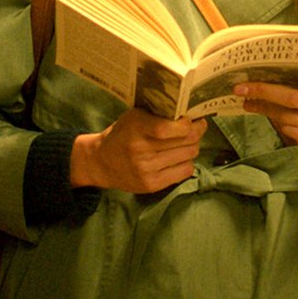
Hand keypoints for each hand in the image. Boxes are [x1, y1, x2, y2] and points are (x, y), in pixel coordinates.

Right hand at [70, 108, 207, 192]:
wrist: (101, 162)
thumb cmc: (122, 133)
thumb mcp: (134, 116)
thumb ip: (158, 113)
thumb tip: (190, 114)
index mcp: (136, 128)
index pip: (167, 128)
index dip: (186, 124)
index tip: (191, 118)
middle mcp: (141, 150)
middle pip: (185, 141)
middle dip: (196, 132)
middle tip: (196, 127)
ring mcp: (146, 170)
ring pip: (189, 155)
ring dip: (192, 146)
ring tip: (186, 141)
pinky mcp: (152, 185)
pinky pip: (185, 172)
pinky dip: (187, 162)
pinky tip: (179, 157)